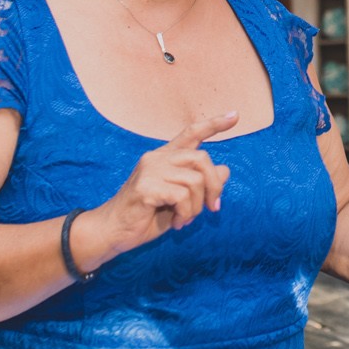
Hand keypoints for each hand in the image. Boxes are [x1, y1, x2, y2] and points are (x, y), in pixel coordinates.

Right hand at [91, 112, 235, 256]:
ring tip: (184, 219)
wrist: (113, 232)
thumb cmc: (147, 215)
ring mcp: (150, 170)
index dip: (214, 124)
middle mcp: (157, 158)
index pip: (192, 132)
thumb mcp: (181, 199)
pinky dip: (185, 213)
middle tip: (212, 208)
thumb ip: (200, 184)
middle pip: (203, 159)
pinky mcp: (145, 186)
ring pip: (195, 181)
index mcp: (165, 157)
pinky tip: (176, 222)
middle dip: (214, 186)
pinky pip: (182, 196)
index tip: (235, 116)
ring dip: (196, 207)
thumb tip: (225, 170)